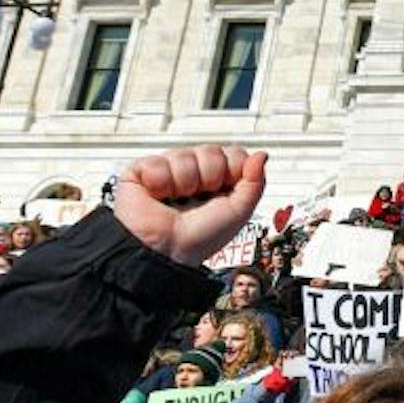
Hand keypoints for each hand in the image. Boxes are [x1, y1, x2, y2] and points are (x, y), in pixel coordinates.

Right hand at [114, 146, 267, 264]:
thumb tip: (261, 156)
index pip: (233, 154)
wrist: (166, 251)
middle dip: (209, 176)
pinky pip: (158, 161)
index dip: (233, 169)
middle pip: (212, 151)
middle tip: (200, 197)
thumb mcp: (238, 212)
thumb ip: (254, 183)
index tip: (225, 190)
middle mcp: (194, 173)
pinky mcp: (142, 172)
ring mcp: (169, 171)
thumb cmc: (199, 239)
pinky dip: (160, 182)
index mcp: (218, 182)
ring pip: (185, 154)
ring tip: (177, 200)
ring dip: (185, 182)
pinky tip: (158, 196)